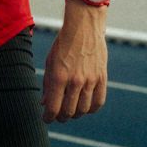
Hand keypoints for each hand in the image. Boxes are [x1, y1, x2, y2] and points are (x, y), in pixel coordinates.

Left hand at [42, 8, 106, 122]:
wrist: (84, 27)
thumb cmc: (63, 44)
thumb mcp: (50, 63)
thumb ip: (48, 85)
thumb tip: (44, 104)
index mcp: (59, 77)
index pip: (53, 108)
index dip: (48, 118)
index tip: (46, 119)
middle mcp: (75, 81)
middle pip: (69, 112)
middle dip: (61, 117)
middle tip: (58, 116)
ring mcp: (90, 80)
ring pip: (84, 110)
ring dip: (76, 114)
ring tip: (71, 111)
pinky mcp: (102, 77)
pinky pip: (99, 102)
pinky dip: (92, 109)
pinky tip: (86, 107)